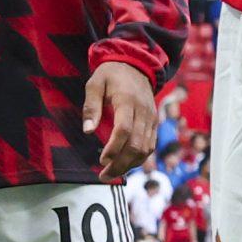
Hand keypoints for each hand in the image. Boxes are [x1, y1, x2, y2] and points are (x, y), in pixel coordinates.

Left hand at [84, 61, 156, 175]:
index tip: (101, 161)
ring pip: (146, 148)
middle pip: (136, 144)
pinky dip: (139, 159)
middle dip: (120, 164)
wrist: (136, 65)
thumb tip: (87, 131)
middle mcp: (143, 111)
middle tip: (103, 176)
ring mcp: (151, 117)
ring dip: (129, 165)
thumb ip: (91, 106)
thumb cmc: (111, 75)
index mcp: (128, 101)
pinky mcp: (154, 122)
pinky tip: (125, 165)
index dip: (114, 148)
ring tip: (112, 174)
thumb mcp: (95, 83)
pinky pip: (150, 145)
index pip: (124, 130)